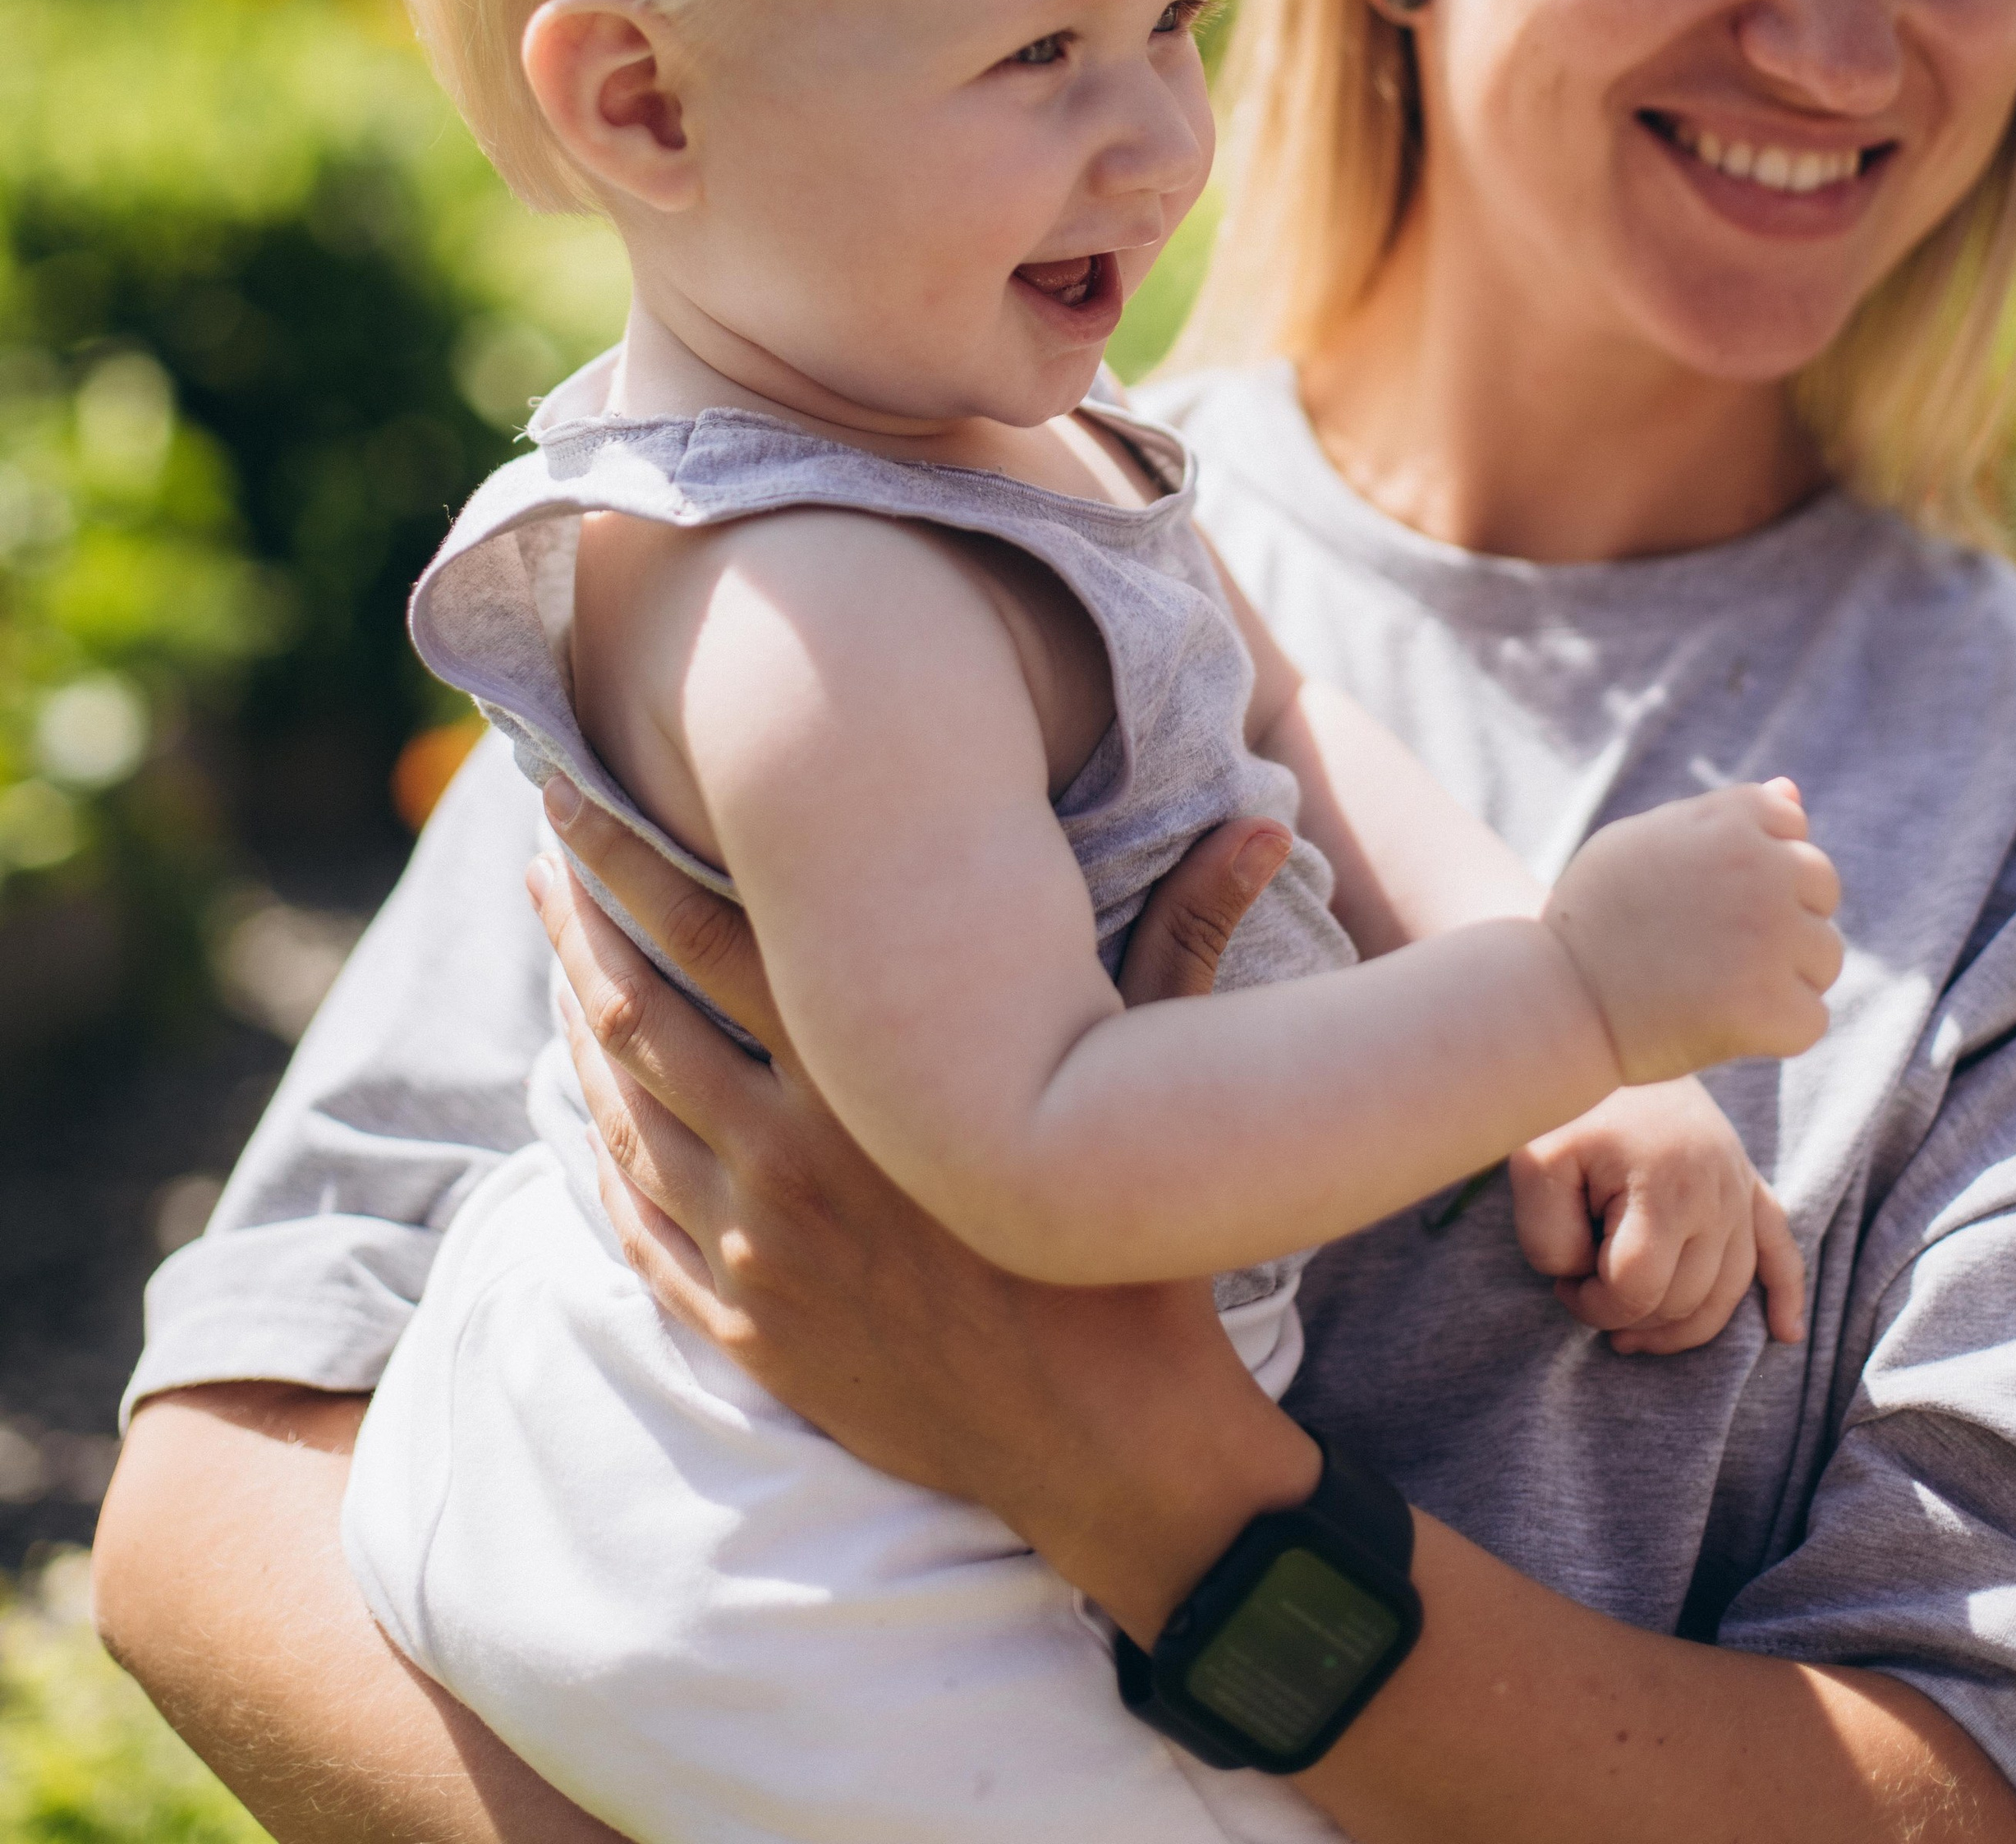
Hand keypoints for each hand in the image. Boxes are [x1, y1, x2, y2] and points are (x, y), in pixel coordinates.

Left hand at [529, 781, 1317, 1636]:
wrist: (1111, 1448)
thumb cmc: (1133, 1251)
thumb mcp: (1156, 1082)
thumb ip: (1185, 938)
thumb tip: (1263, 828)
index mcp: (876, 1076)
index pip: (714, 930)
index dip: (630, 850)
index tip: (574, 781)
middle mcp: (794, 1152)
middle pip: (642, 1004)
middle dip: (580, 910)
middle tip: (540, 831)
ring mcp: (755, 1247)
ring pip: (622, 1105)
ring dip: (573, 1011)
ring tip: (552, 933)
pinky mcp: (745, 1322)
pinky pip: (634, 1215)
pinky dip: (594, 1139)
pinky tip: (578, 1088)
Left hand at [1509, 1076, 1804, 1355]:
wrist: (1605, 1032)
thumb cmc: (1566, 1107)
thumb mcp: (1534, 1165)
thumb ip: (1548, 1237)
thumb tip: (1586, 1275)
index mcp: (1666, 1185)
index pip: (1639, 1290)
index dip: (1591, 1305)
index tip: (1561, 1282)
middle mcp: (1718, 1192)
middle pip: (1686, 1301)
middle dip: (1628, 1314)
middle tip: (1584, 1289)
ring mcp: (1739, 1188)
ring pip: (1728, 1293)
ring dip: (1683, 1327)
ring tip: (1631, 1329)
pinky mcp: (1749, 1182)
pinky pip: (1781, 1248)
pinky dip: (1786, 1294)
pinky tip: (1784, 1331)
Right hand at [1544, 779, 1841, 1082]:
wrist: (1557, 999)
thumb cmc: (1597, 916)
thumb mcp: (1649, 841)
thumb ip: (1723, 818)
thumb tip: (1793, 793)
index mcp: (1732, 819)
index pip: (1793, 829)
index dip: (1754, 865)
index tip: (1706, 893)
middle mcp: (1763, 870)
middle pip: (1821, 888)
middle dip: (1781, 916)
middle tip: (1711, 945)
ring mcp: (1772, 939)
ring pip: (1824, 956)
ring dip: (1783, 975)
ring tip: (1713, 985)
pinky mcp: (1774, 1008)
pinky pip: (1811, 1019)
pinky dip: (1774, 1030)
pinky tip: (1720, 1023)